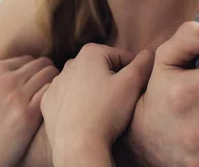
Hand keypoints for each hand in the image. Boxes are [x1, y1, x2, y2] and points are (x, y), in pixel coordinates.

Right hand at [0, 40, 58, 166]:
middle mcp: (4, 80)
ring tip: (58, 98)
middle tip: (52, 91)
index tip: (38, 84)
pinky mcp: (28, 115)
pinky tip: (55, 109)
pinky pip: (52, 93)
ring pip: (51, 74)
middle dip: (48, 74)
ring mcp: (17, 97)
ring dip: (56, 84)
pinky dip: (57, 97)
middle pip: (42, 64)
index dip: (35, 72)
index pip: (27, 59)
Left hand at [40, 43, 154, 166]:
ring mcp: (56, 83)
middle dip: (113, 82)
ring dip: (96, 93)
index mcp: (91, 52)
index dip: (133, 75)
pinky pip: (69, 99)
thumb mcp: (133, 83)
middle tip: (119, 103)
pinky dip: (78, 105)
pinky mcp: (48, 102)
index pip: (123, 58)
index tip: (132, 92)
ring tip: (103, 112)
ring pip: (86, 84)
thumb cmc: (106, 112)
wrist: (78, 146)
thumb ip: (144, 63)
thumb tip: (150, 53)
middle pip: (103, 69)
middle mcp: (70, 63)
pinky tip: (86, 117)